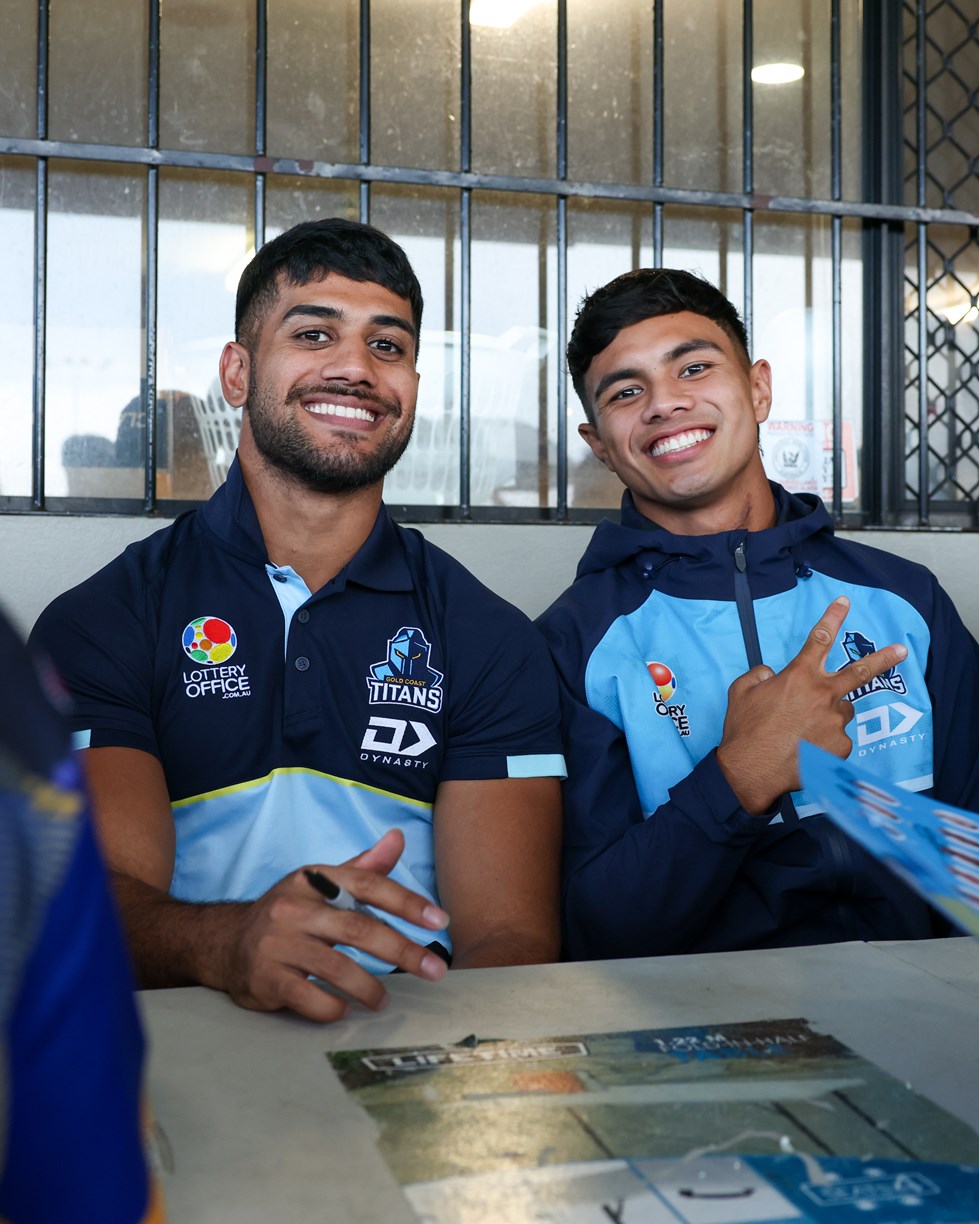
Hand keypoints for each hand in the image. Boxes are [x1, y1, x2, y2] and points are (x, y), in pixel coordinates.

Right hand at [224, 829, 449, 1021]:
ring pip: (335, 967)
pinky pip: (307, 997)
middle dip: (403, 950)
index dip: (406, 901)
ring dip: (369, 988)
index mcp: (314, 879)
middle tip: (435, 970)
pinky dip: (331, 1007)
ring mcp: (278, 943)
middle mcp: (294, 907)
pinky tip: (344, 1009)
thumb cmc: (289, 914)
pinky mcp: (266, 978)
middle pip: (358, 928)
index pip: (367, 885)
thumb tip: (398, 837)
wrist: (225, 943)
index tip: (440, 920)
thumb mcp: (321, 884)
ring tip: (385, 1000)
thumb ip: (363, 867)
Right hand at [715, 596, 906, 814]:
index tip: (845, 602)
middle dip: (884, 658)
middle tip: (902, 650)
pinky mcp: (840, 747)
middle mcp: (823, 695)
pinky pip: (836, 740)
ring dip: (828, 716)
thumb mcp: (741, 691)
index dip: (833, 616)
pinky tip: (804, 751)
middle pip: (861, 671)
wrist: (750, 769)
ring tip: (804, 731)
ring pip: (840, 712)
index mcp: (799, 676)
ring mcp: (835, 722)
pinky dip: (824, 744)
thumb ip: (759, 675)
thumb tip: (771, 674)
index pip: (820, 637)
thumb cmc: (744, 730)